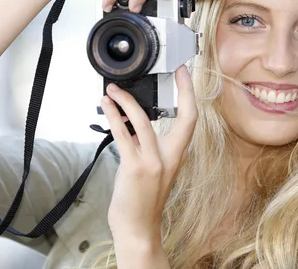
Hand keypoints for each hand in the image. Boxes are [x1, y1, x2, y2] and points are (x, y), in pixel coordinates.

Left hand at [102, 65, 197, 243]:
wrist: (138, 228)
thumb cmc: (142, 201)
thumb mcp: (152, 170)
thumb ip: (146, 147)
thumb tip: (132, 126)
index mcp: (176, 155)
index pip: (191, 120)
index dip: (190, 95)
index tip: (186, 74)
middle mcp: (169, 157)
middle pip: (183, 117)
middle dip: (182, 89)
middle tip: (175, 68)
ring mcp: (153, 162)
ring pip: (144, 121)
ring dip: (127, 101)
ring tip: (113, 89)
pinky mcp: (135, 167)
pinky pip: (123, 135)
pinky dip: (114, 116)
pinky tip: (106, 106)